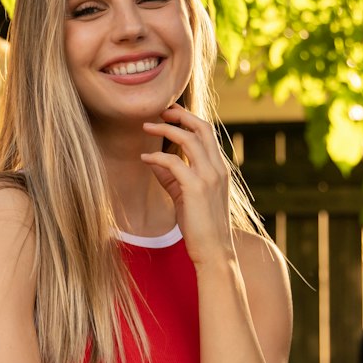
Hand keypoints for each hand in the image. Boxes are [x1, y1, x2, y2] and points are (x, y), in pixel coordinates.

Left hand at [140, 105, 233, 266]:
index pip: (207, 133)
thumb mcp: (186, 196)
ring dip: (165, 129)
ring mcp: (209, 177)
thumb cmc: (201, 227)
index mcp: (219, 168)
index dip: (188, 119)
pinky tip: (144, 159)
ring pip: (188, 139)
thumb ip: (172, 177)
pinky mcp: (196, 188)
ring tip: (146, 127)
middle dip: (180, 115)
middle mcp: (218, 168)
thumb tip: (153, 161)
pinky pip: (174, 162)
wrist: (214, 252)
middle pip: (202, 127)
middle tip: (159, 111)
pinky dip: (156, 157)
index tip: (169, 114)